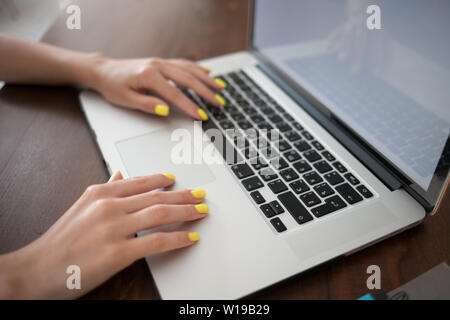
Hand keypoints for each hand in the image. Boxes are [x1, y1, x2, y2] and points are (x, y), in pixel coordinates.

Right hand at [0, 172, 208, 298]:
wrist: (36, 270)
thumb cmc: (59, 242)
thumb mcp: (80, 207)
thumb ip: (104, 189)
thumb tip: (120, 174)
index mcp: (100, 193)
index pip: (141, 182)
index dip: (163, 180)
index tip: (177, 181)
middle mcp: (108, 206)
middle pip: (157, 196)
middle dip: (183, 195)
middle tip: (201, 196)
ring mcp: (114, 228)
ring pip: (161, 213)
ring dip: (186, 211)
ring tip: (201, 211)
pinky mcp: (118, 252)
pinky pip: (157, 240)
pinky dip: (178, 237)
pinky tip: (190, 237)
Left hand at [89, 56, 226, 119]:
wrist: (104, 70)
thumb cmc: (113, 86)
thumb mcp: (126, 100)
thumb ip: (147, 105)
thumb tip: (165, 110)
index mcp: (149, 76)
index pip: (175, 94)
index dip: (190, 106)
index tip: (202, 115)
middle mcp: (157, 66)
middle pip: (188, 79)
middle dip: (206, 92)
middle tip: (219, 103)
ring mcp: (160, 62)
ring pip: (189, 69)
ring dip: (206, 78)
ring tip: (220, 87)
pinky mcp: (161, 62)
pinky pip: (183, 63)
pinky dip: (197, 68)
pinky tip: (207, 71)